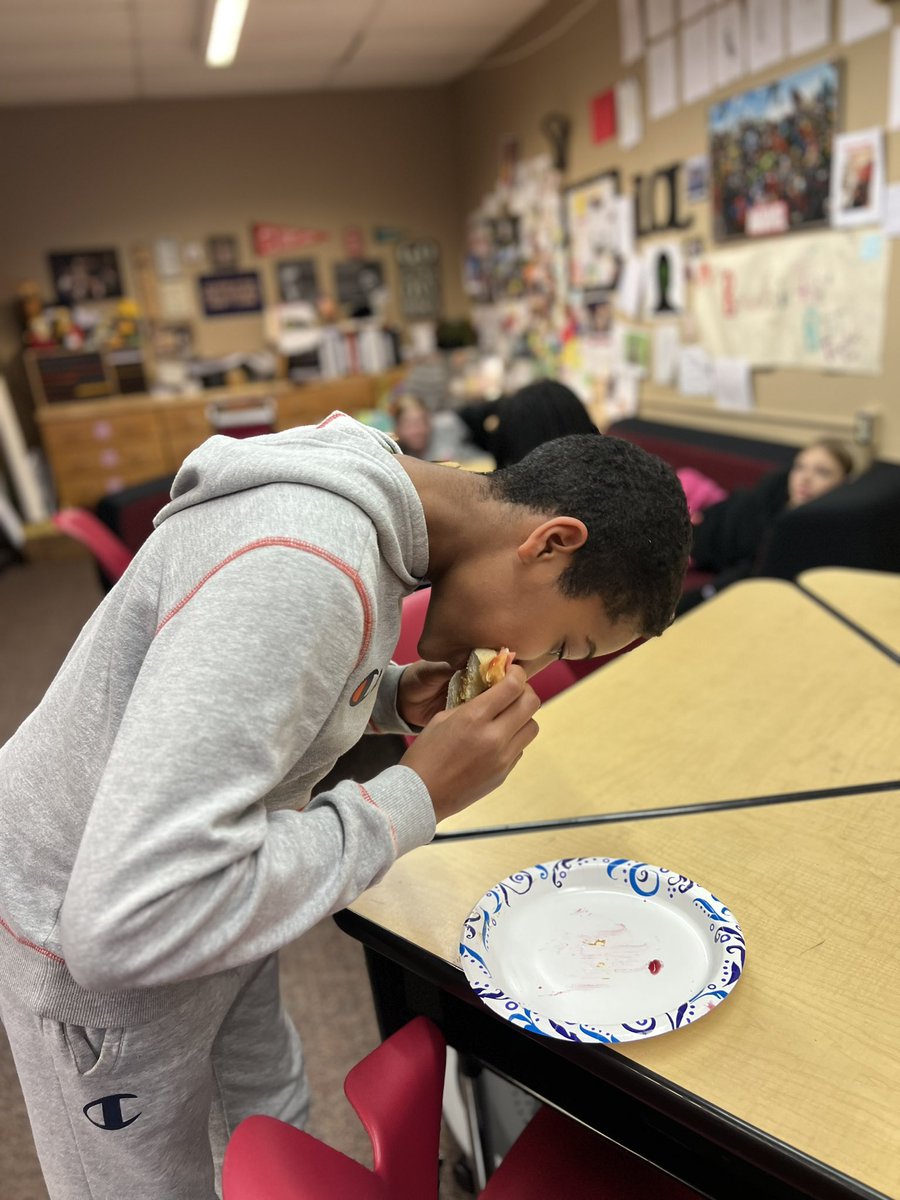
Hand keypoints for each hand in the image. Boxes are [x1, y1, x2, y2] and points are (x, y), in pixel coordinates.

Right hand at [400, 664, 539, 822]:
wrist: (421, 795)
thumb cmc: (425, 754)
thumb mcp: (442, 718)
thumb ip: (471, 703)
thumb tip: (492, 690)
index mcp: (475, 718)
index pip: (513, 686)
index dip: (517, 673)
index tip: (512, 671)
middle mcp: (494, 737)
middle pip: (532, 703)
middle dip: (525, 691)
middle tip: (513, 691)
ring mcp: (503, 758)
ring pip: (532, 726)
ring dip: (523, 716)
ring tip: (505, 716)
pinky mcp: (504, 773)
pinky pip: (521, 748)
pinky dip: (513, 738)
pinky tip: (495, 739)